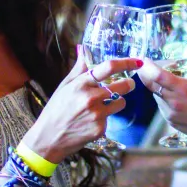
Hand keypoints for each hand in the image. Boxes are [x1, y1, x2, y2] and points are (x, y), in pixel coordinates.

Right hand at [22, 46, 139, 161]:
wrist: (49, 138)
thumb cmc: (55, 110)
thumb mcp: (64, 86)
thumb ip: (78, 68)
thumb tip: (83, 48)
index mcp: (81, 83)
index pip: (109, 67)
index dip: (126, 62)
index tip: (137, 61)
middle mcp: (91, 97)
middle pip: (123, 86)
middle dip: (129, 84)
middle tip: (129, 84)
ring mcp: (97, 114)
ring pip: (121, 103)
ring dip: (117, 102)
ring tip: (103, 106)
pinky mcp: (100, 129)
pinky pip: (111, 119)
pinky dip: (105, 119)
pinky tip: (91, 122)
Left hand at [137, 40, 186, 141]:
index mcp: (185, 89)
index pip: (158, 75)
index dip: (148, 67)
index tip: (144, 60)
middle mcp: (175, 102)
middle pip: (152, 85)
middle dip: (146, 75)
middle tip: (145, 67)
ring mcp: (171, 114)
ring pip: (156, 96)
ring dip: (156, 87)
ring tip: (164, 80)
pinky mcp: (171, 122)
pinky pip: (161, 106)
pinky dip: (163, 98)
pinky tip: (172, 95)